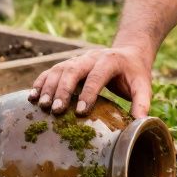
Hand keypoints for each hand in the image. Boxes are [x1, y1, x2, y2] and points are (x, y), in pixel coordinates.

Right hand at [28, 44, 153, 116]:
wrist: (127, 53)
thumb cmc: (134, 73)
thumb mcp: (143, 84)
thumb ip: (142, 102)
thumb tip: (140, 123)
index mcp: (109, 61)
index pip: (96, 76)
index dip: (88, 93)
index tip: (81, 112)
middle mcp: (90, 57)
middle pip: (72, 70)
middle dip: (63, 90)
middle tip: (56, 110)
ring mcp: (77, 59)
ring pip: (58, 69)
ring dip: (48, 87)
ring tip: (41, 105)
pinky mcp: (68, 64)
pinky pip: (51, 71)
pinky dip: (41, 82)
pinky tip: (32, 96)